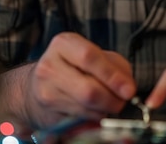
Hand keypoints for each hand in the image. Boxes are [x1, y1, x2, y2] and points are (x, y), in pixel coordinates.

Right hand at [2, 32, 135, 130]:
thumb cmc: (72, 66)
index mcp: (63, 44)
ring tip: (110, 104)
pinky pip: (80, 120)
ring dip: (105, 110)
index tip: (129, 89)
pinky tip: (96, 111)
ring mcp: (46, 92)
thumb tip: (128, 87)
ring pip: (86, 108)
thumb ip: (115, 66)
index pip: (89, 58)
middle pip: (88, 89)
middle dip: (112, 99)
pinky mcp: (47, 114)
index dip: (112, 76)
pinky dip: (95, 118)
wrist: (36, 86)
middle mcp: (49, 66)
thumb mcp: (94, 55)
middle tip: (123, 101)